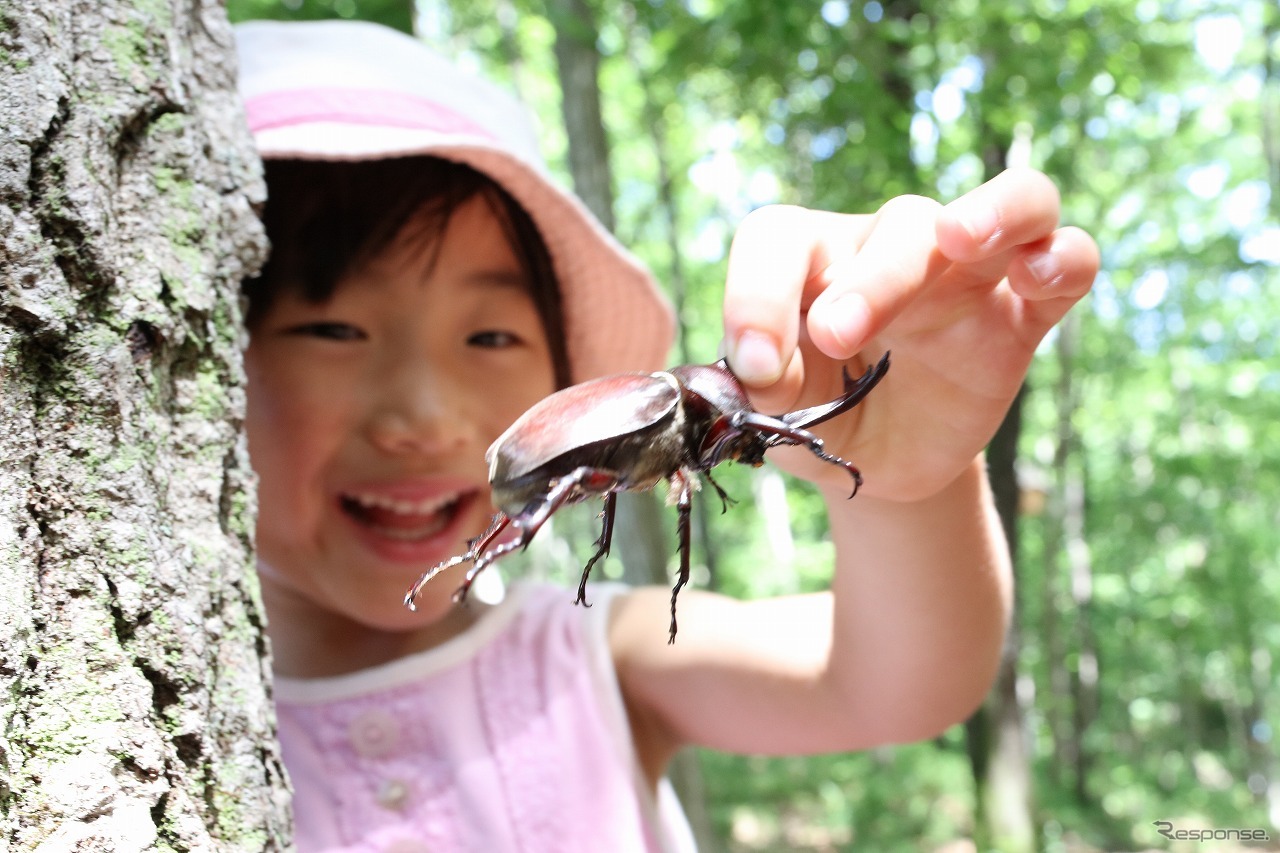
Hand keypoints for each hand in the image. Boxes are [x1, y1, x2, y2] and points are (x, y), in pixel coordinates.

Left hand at [721, 168, 1098, 500]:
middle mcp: (890, 248)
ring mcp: (967, 276)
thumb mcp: (776, 411)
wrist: (880, 458)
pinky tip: (1037, 274)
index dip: (757, 292)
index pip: (780, 238)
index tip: (755, 367)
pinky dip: (1063, 256)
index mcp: (814, 260)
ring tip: (960, 237)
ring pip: (1005, 205)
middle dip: (870, 281)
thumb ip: (764, 386)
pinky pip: (1068, 261)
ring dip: (989, 212)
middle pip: (898, 225)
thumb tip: (760, 369)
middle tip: (836, 337)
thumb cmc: (819, 412)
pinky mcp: (1022, 315)